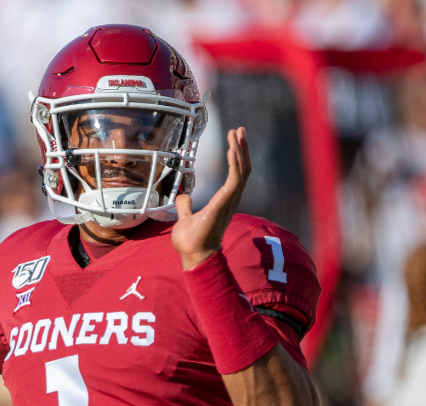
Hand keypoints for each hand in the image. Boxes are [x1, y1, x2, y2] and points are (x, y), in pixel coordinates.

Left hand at [171, 127, 251, 269]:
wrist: (193, 253)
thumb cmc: (192, 241)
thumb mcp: (185, 218)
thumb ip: (186, 206)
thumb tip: (183, 196)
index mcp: (223, 201)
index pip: (235, 174)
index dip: (236, 157)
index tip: (233, 140)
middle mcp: (230, 199)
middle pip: (242, 169)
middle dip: (241, 148)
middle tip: (239, 130)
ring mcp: (229, 201)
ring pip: (241, 171)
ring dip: (239, 151)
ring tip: (237, 134)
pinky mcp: (225, 203)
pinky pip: (234, 179)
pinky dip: (235, 164)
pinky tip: (231, 150)